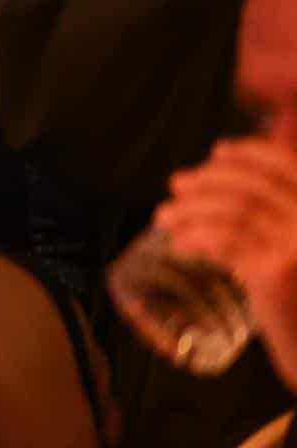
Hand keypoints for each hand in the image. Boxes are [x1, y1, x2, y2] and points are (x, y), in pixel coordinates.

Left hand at [156, 138, 296, 390]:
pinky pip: (225, 240)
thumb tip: (207, 180)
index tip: (217, 151)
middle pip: (252, 186)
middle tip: (176, 184)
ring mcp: (295, 246)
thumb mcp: (290, 246)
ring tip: (164, 215)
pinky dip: (196, 234)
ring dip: (191, 208)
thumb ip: (270, 217)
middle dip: (208, 179)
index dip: (250, 153)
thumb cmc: (296, 297)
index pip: (287, 164)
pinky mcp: (274, 272)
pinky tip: (178, 240)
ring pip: (234, 210)